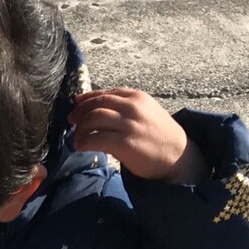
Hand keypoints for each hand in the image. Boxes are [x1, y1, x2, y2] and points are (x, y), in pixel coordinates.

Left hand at [69, 88, 208, 182]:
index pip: (105, 93)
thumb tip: (93, 105)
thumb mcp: (144, 112)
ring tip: (77, 138)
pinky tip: (80, 147)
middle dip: (79, 113)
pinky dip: (84, 142)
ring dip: (80, 129)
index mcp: (136, 97)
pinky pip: (96, 139)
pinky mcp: (125, 143)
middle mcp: (132, 107)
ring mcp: (129, 124)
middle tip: (71, 122)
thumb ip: (123, 107)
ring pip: (93, 119)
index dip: (87, 99)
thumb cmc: (158, 135)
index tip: (76, 105)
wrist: (177, 155)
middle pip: (96, 104)